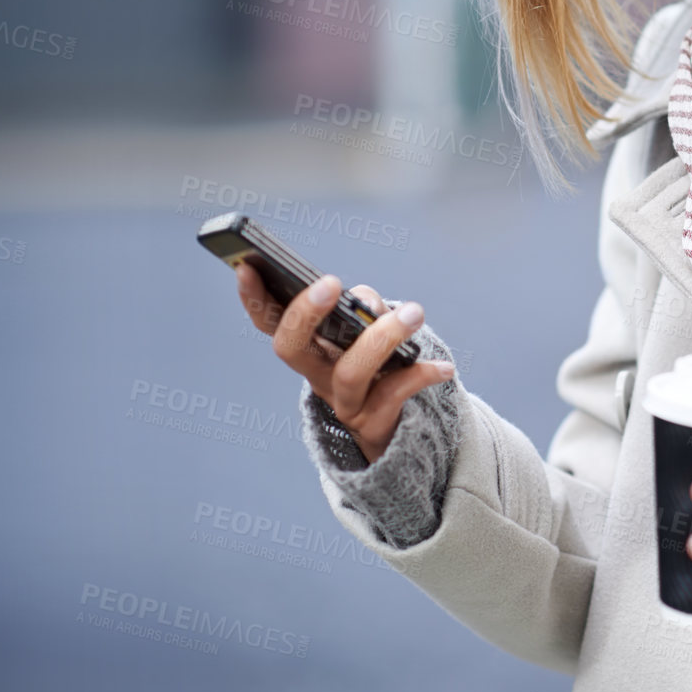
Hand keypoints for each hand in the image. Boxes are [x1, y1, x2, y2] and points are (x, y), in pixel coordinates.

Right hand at [236, 263, 454, 464]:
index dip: (253, 298)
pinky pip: (395, 394)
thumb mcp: (362, 334)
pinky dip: (421, 375)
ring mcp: (343, 401)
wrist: (389, 425)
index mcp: (307, 348)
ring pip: (351, 371)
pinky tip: (444, 367)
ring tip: (413, 313)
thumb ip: (361, 310)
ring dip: (383, 337)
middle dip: (306, 314)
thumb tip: (369, 306)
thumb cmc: (373, 362)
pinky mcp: (374, 421)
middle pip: (292, 348)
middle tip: (331, 283)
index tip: (247, 266)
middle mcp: (316, 374)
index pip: (268, 322)